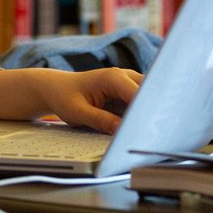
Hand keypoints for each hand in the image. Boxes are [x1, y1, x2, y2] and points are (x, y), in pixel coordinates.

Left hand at [0, 66, 141, 133]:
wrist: (56, 88)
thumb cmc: (64, 97)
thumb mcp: (78, 112)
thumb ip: (100, 120)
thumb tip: (122, 130)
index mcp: (113, 78)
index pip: (140, 95)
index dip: (148, 112)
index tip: (152, 129)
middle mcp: (125, 77)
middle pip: (152, 94)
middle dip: (155, 112)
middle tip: (157, 134)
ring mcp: (129, 85)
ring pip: (150, 100)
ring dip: (150, 115)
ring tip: (151, 135)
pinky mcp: (128, 94)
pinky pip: (142, 106)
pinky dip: (143, 117)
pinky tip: (142, 132)